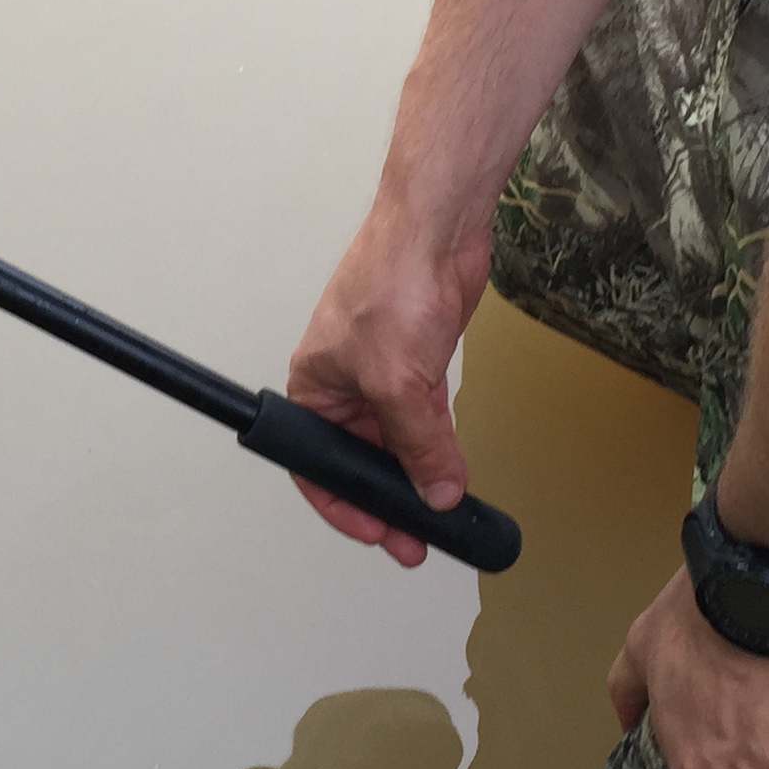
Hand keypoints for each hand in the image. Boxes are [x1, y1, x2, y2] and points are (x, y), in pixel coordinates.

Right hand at [281, 200, 491, 566]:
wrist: (437, 231)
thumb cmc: (390, 283)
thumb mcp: (397, 382)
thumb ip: (419, 446)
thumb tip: (436, 493)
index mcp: (314, 386)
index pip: (315, 463)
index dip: (344, 504)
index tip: (377, 532)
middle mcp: (344, 384)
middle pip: (361, 458)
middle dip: (388, 498)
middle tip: (413, 537)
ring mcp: (385, 373)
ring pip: (398, 442)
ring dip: (418, 476)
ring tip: (438, 514)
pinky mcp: (421, 362)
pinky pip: (427, 420)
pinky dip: (440, 446)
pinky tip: (453, 472)